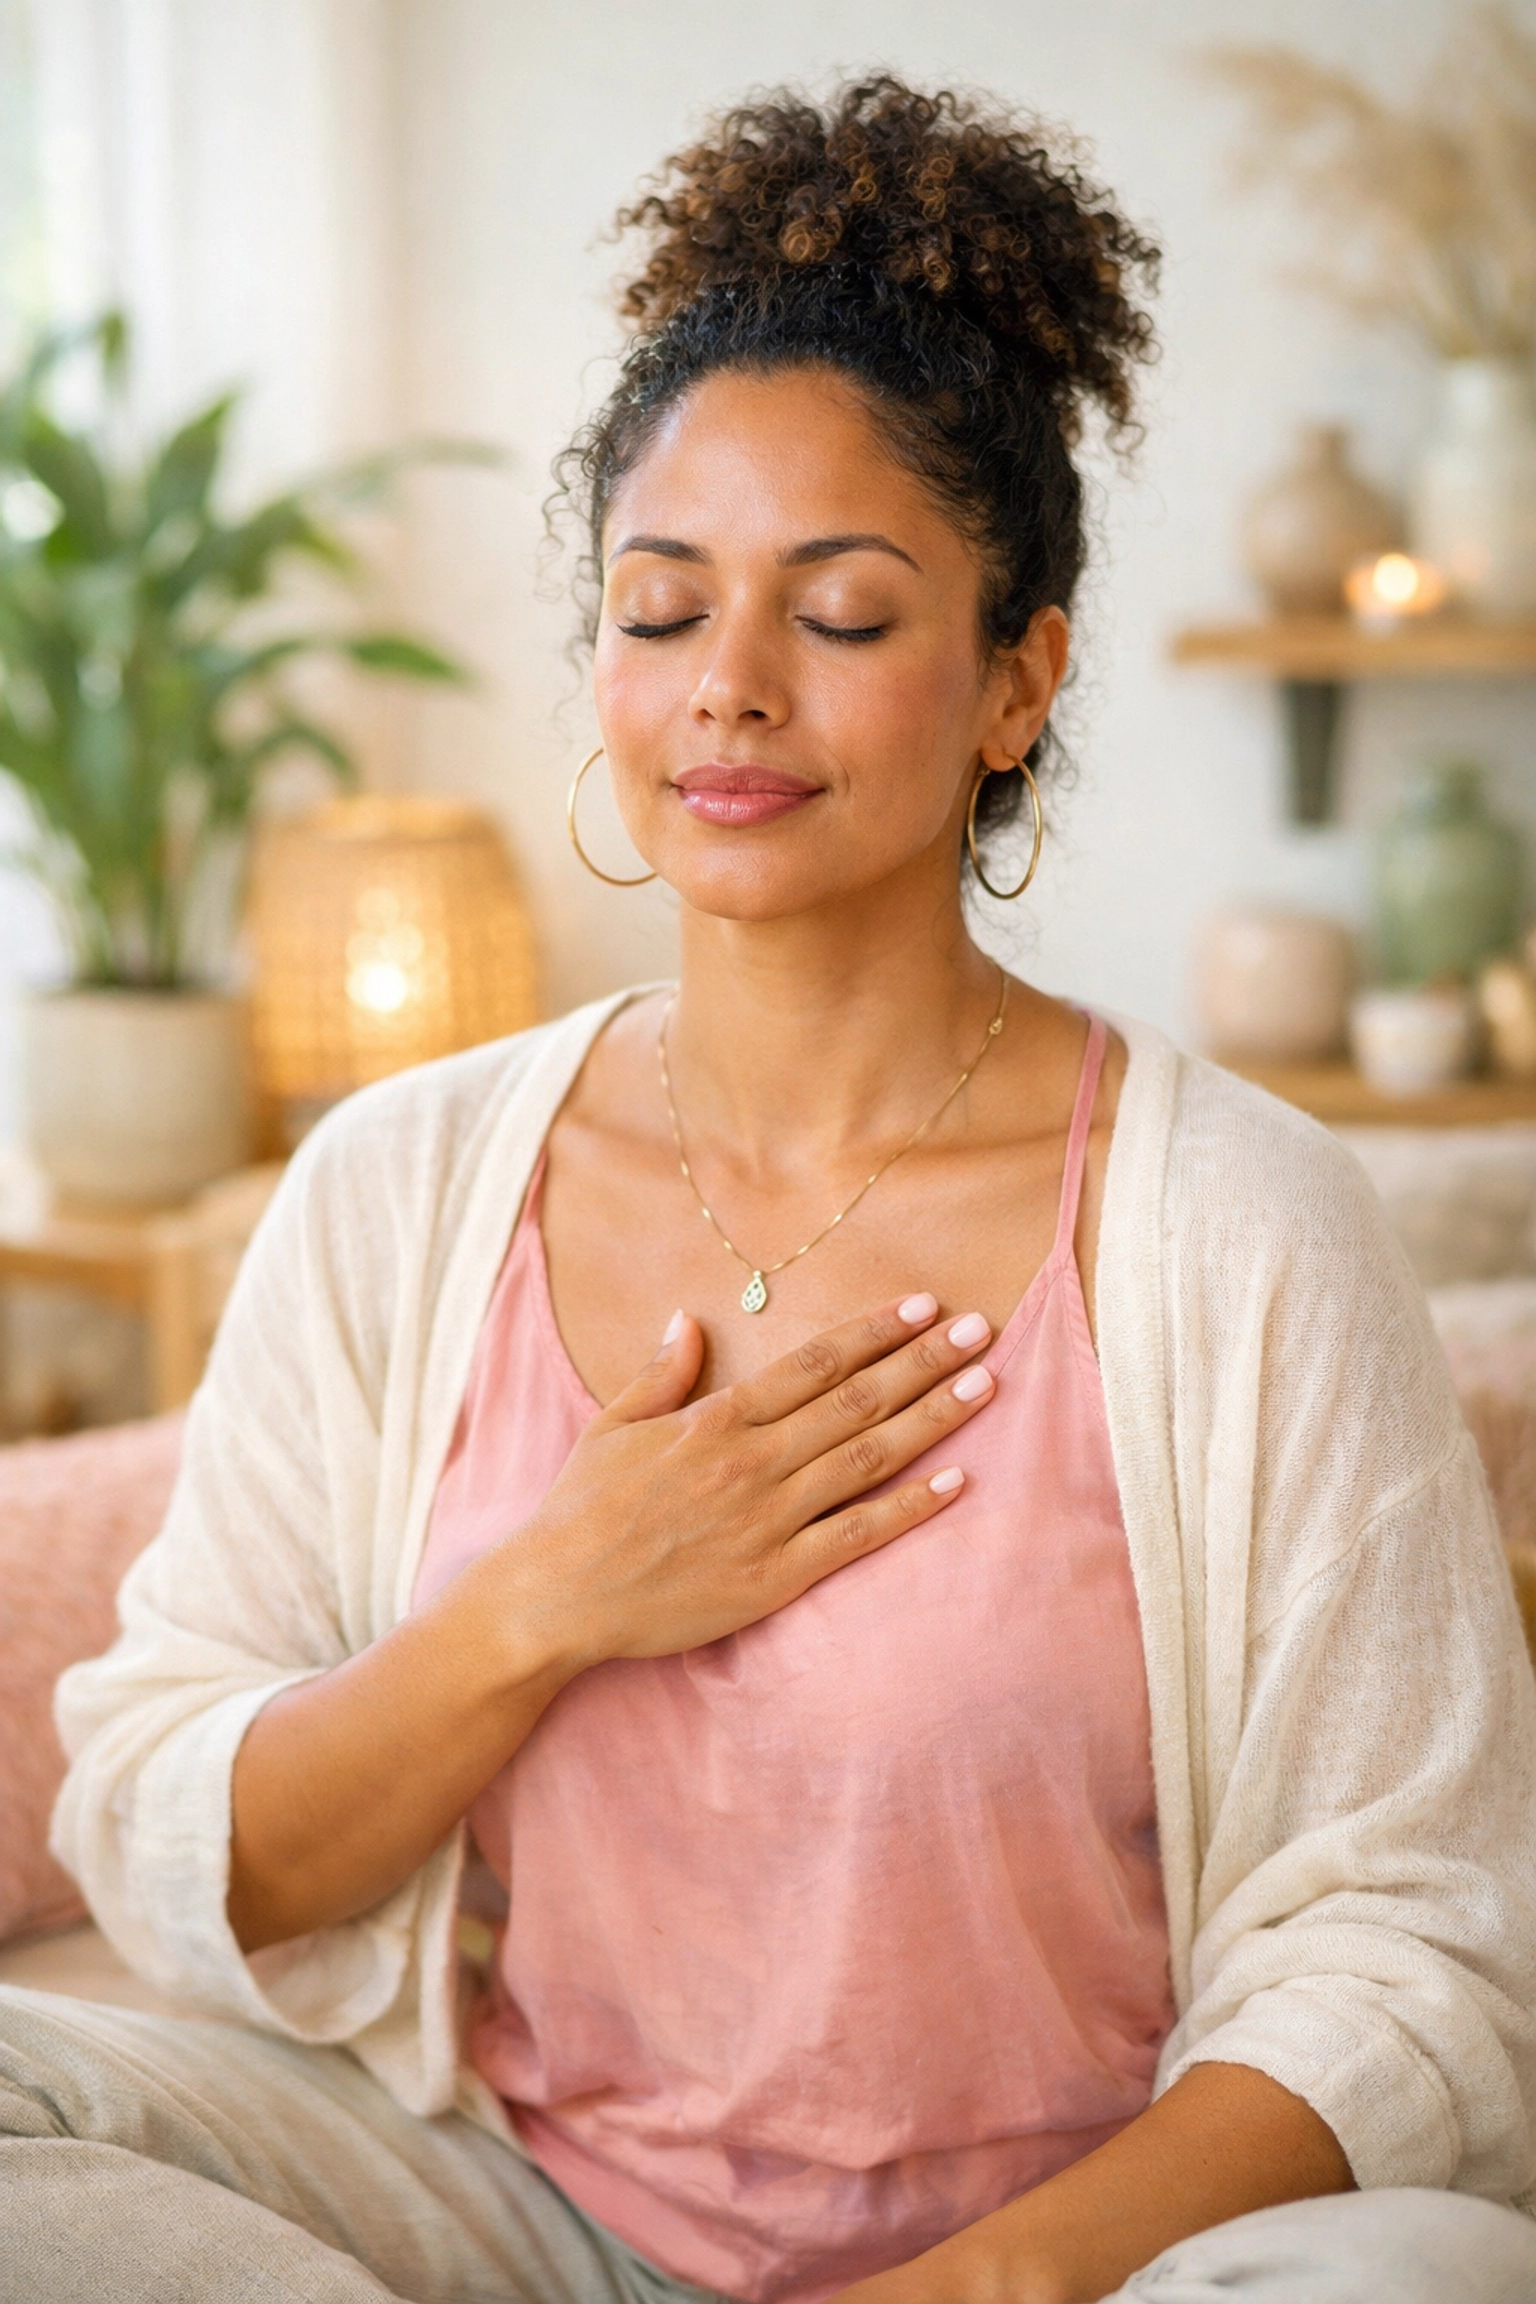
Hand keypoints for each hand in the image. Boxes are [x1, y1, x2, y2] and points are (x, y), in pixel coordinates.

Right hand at [497, 1293, 996, 1671]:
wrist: (555, 1598)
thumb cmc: (580, 1512)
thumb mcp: (612, 1426)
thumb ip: (662, 1373)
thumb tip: (690, 1320)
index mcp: (716, 1419)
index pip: (813, 1364)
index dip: (873, 1332)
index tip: (922, 1305)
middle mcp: (752, 1461)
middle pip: (856, 1401)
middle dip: (924, 1361)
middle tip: (981, 1331)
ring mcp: (768, 1520)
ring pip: (867, 1458)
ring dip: (931, 1419)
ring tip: (984, 1386)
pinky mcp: (775, 1578)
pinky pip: (856, 1536)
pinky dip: (909, 1510)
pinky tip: (955, 1484)